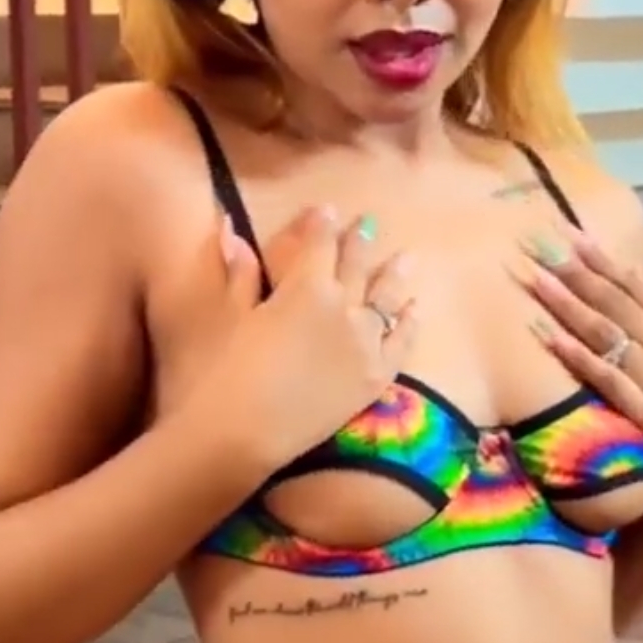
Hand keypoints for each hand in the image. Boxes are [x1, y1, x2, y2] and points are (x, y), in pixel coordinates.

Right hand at [187, 207, 416, 483]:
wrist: (246, 431)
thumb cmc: (226, 371)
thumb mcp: (228, 315)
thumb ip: (239, 274)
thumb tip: (231, 230)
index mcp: (305, 285)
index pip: (319, 242)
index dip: (322, 223)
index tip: (326, 210)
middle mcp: (343, 306)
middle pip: (356, 264)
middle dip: (360, 241)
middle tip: (367, 224)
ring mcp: (365, 342)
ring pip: (387, 298)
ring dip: (396, 275)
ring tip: (406, 259)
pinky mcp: (376, 376)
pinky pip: (402, 341)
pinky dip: (410, 322)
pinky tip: (415, 310)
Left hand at [528, 235, 642, 511]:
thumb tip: (622, 291)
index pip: (631, 284)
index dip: (596, 257)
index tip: (564, 230)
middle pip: (613, 299)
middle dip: (573, 269)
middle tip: (537, 242)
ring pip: (605, 330)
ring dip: (568, 302)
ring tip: (535, 277)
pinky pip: (607, 377)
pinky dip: (577, 355)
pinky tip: (550, 336)